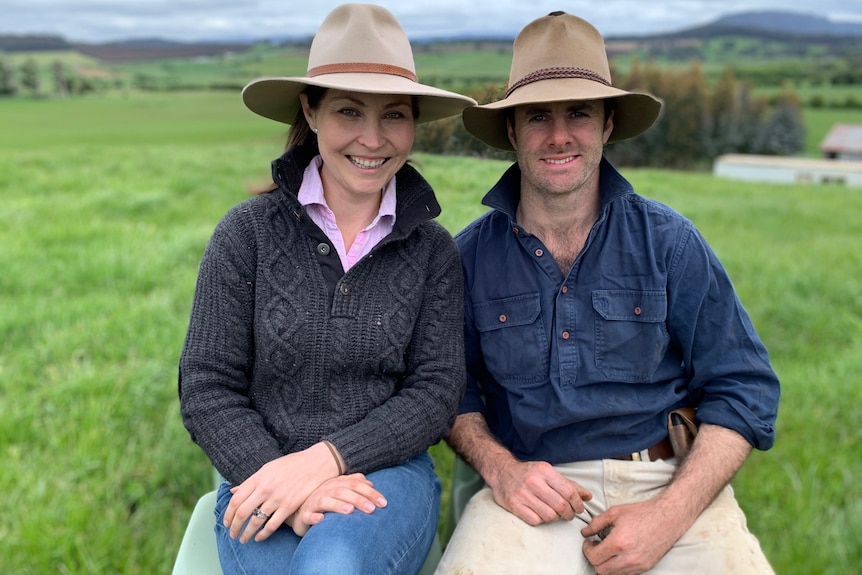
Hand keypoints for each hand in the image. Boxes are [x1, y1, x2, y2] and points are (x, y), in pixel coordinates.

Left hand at [223, 442, 339, 543]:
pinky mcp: (289, 506)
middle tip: (233, 535)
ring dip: (247, 533)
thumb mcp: (268, 468)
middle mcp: (265, 488)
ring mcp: (277, 498)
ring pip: (255, 521)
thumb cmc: (292, 465)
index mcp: (258, 478)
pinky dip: (263, 534)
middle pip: (242, 512)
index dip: (228, 515)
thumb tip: (233, 491)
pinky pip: (272, 525)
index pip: (236, 500)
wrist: (316, 463)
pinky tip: (259, 538)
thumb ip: (251, 481)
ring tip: (244, 539)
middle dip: (234, 527)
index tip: (227, 523)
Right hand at [287, 473, 386, 535]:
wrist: (299, 508)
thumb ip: (354, 484)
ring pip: (326, 501)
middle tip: (372, 509)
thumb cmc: (324, 499)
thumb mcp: (339, 490)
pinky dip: (314, 517)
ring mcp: (313, 502)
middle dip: (358, 500)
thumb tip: (370, 484)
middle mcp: (325, 490)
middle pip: (343, 492)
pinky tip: (321, 519)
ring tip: (349, 511)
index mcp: (336, 484)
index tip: (383, 503)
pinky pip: (308, 515)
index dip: (370, 493)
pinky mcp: (304, 515)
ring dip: (338, 505)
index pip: (355, 484)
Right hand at [488, 459, 591, 525]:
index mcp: (544, 471)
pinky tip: (541, 514)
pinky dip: (542, 520)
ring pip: (550, 515)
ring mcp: (522, 494)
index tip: (579, 508)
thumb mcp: (549, 473)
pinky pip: (536, 520)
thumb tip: (588, 497)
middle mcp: (533, 482)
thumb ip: (569, 485)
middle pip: (561, 505)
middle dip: (569, 513)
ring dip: (556, 518)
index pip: (569, 491)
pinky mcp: (514, 505)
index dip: (578, 503)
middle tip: (570, 514)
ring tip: (555, 514)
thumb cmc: (529, 473)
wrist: (502, 471)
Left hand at [581, 499, 684, 574]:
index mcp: (619, 542)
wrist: (667, 517)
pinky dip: (618, 568)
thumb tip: (585, 532)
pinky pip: (626, 574)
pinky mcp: (645, 567)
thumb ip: (596, 523)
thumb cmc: (642, 513)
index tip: (588, 543)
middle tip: (595, 548)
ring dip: (605, 565)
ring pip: (613, 574)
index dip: (587, 550)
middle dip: (594, 559)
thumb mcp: (615, 513)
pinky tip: (618, 555)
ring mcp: (638, 564)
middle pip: (601, 570)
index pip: (594, 557)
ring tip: (607, 551)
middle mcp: (628, 557)